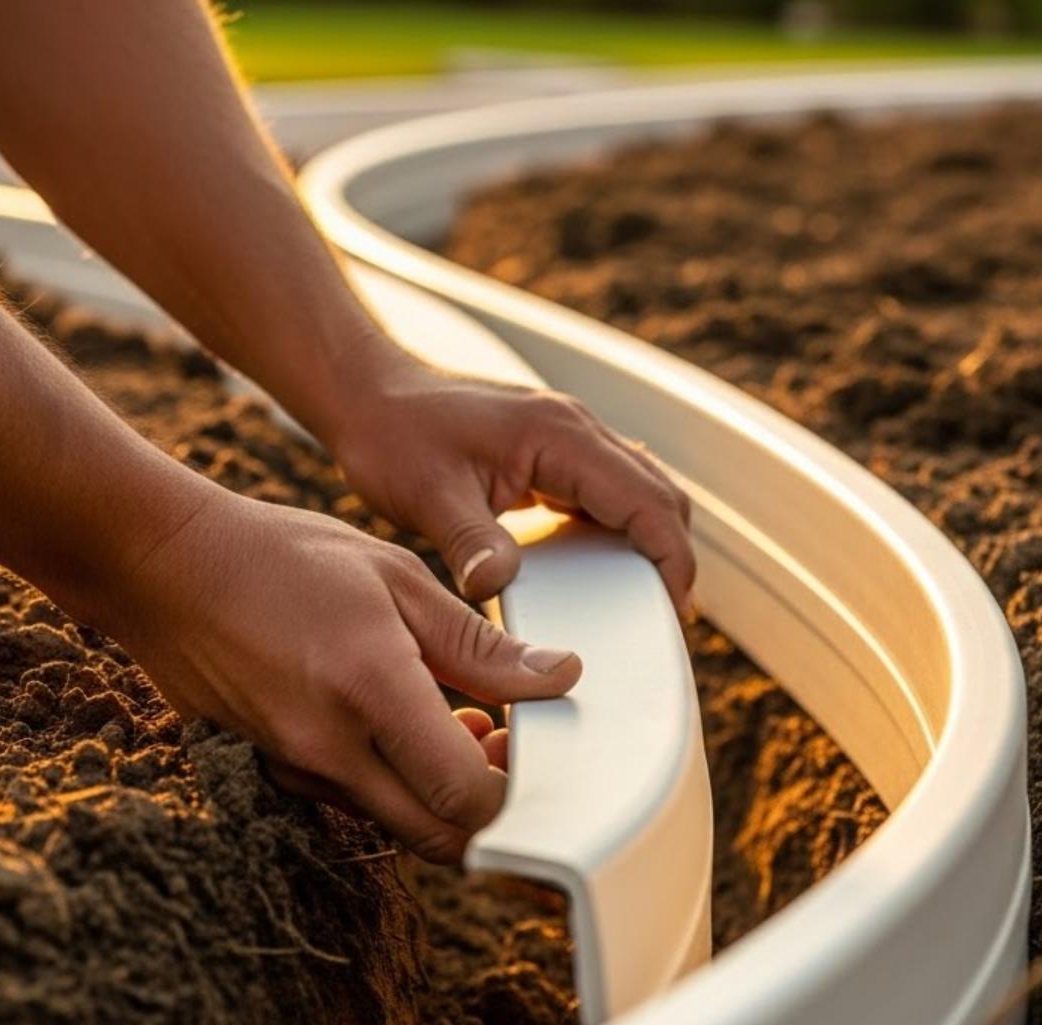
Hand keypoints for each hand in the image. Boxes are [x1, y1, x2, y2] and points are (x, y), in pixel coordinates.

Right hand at [104, 486, 580, 861]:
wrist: (159, 566)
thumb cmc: (280, 556)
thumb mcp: (396, 578)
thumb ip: (480, 644)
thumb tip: (560, 677)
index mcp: (369, 690)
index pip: (464, 795)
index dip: (516, 791)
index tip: (530, 744)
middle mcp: (328, 748)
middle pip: (440, 837)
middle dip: (490, 810)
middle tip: (506, 744)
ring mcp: (295, 769)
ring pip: (400, 826)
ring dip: (445, 797)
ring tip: (463, 720)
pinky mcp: (275, 772)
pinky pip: (359, 803)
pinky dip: (399, 784)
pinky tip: (407, 723)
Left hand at [323, 349, 696, 617]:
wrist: (367, 394)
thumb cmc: (393, 435)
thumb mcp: (428, 495)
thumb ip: (470, 542)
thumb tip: (498, 587)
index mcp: (560, 435)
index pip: (647, 500)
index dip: (672, 558)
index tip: (674, 607)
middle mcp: (577, 428)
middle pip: (661, 493)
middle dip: (673, 554)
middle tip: (664, 613)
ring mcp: (569, 435)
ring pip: (643, 489)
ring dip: (652, 538)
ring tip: (642, 595)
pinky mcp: (555, 449)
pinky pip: (611, 489)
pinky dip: (623, 527)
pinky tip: (601, 566)